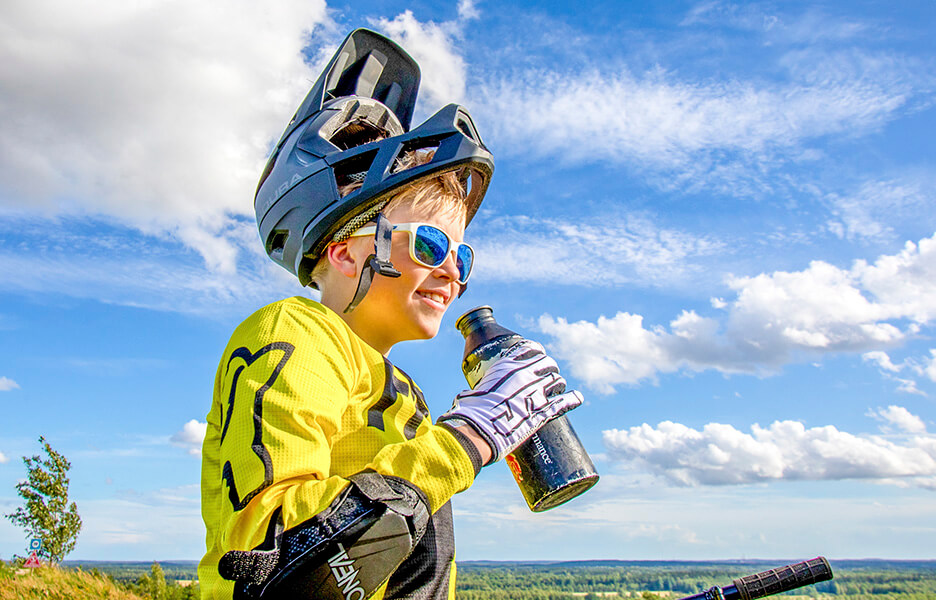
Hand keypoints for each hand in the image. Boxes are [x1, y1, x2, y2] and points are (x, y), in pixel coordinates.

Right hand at [439, 340, 582, 462]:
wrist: (478, 429)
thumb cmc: (470, 411)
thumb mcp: (474, 390)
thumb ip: (479, 390)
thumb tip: (468, 398)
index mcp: (508, 365)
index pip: (530, 348)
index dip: (537, 352)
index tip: (539, 355)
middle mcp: (525, 374)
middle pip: (547, 363)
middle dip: (549, 368)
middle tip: (548, 375)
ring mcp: (536, 392)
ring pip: (558, 380)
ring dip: (559, 383)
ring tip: (558, 387)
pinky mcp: (543, 411)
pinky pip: (564, 402)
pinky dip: (573, 399)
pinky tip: (578, 398)